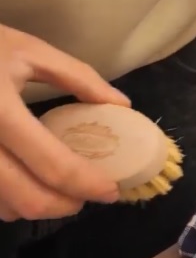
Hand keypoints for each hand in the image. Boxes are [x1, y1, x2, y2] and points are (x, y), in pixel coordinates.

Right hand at [0, 24, 128, 221]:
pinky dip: (8, 202)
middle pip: (28, 198)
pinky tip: (22, 183)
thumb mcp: (27, 50)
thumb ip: (78, 77)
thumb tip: (121, 105)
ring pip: (4, 207)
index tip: (111, 191)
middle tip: (84, 197)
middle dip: (65, 205)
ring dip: (36, 207)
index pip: (53, 165)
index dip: (89, 185)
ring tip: (56, 189)